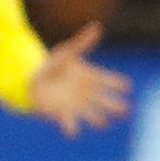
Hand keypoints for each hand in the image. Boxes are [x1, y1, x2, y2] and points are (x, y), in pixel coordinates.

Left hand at [29, 22, 131, 136]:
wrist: (33, 79)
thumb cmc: (53, 65)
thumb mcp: (67, 52)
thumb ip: (82, 42)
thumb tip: (96, 27)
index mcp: (93, 77)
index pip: (111, 81)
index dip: (119, 84)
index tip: (126, 86)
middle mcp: (89, 94)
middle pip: (107, 102)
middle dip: (117, 106)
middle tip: (126, 111)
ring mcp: (78, 105)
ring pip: (93, 115)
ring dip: (98, 120)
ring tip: (103, 124)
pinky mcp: (63, 113)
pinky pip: (70, 123)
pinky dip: (71, 128)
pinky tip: (73, 133)